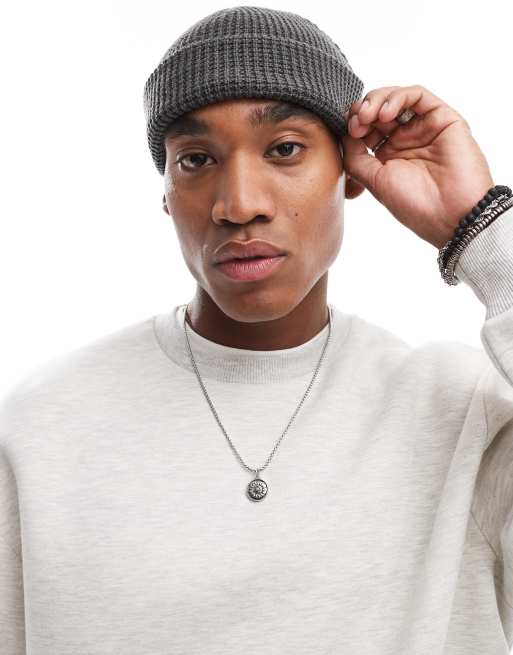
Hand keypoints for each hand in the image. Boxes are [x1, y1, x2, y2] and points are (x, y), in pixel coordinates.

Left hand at [341, 85, 494, 248]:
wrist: (450, 215)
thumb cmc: (415, 204)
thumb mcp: (375, 181)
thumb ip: (356, 158)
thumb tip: (345, 134)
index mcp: (389, 155)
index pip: (366, 127)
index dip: (353, 124)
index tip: (347, 131)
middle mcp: (406, 139)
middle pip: (379, 109)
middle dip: (362, 110)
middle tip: (356, 122)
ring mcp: (424, 127)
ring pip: (397, 98)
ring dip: (377, 100)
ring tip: (367, 116)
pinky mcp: (443, 118)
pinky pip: (418, 95)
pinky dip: (398, 98)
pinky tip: (385, 114)